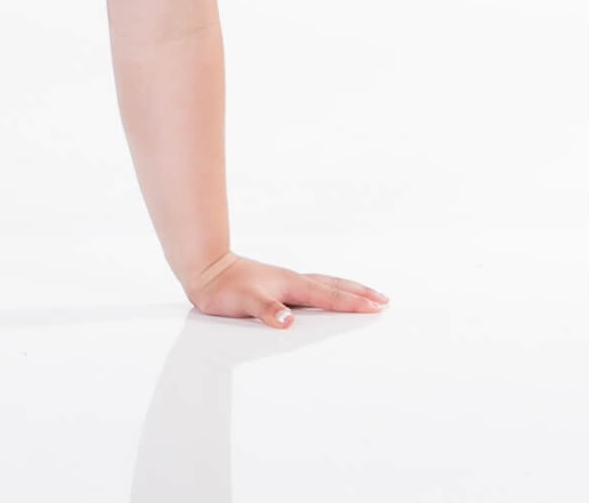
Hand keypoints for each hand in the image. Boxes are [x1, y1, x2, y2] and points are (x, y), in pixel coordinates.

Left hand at [181, 248, 388, 328]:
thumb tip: (288, 320)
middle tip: (383, 299)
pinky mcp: (277, 285)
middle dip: (359, 293)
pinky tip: (324, 296)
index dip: (354, 303)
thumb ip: (267, 310)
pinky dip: (328, 290)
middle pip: (334, 285)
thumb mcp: (245, 302)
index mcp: (291, 285)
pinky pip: (312, 287)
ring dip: (346, 289)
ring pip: (324, 283)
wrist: (205, 268)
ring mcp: (285, 281)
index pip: (330, 295)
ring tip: (364, 294)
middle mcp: (292, 281)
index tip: (378, 307)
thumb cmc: (224, 287)